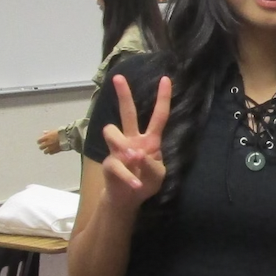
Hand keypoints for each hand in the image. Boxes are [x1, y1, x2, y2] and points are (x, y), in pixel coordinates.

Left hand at [36, 129, 61, 154]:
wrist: (68, 137)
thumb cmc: (61, 132)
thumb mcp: (54, 130)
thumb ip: (48, 132)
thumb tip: (44, 132)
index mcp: (46, 137)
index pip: (38, 141)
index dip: (39, 141)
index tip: (40, 141)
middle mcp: (47, 143)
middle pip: (41, 147)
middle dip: (42, 147)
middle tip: (44, 146)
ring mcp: (51, 148)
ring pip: (45, 152)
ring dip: (46, 150)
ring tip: (48, 149)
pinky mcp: (56, 151)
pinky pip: (51, 153)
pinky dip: (51, 152)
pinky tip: (53, 150)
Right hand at [100, 73, 170, 210]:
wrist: (128, 199)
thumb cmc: (146, 181)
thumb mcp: (158, 175)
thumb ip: (152, 165)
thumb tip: (137, 154)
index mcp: (150, 139)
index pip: (159, 116)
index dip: (162, 98)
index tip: (166, 79)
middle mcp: (133, 139)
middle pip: (128, 113)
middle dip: (123, 95)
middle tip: (118, 77)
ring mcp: (119, 150)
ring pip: (112, 132)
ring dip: (123, 145)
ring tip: (133, 159)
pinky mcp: (110, 163)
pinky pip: (116, 164)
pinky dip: (128, 176)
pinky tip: (136, 184)